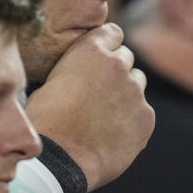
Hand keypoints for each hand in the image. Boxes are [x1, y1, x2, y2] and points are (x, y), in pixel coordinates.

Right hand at [26, 23, 154, 190]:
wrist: (58, 159)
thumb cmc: (46, 120)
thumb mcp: (53, 80)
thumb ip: (77, 68)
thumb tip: (84, 72)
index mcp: (91, 50)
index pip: (113, 33)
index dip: (105, 46)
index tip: (98, 60)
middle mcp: (119, 65)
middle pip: (126, 58)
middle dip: (115, 71)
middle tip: (97, 93)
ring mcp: (136, 92)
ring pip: (137, 84)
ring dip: (125, 94)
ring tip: (103, 116)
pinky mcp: (146, 118)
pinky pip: (142, 112)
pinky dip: (131, 120)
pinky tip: (111, 134)